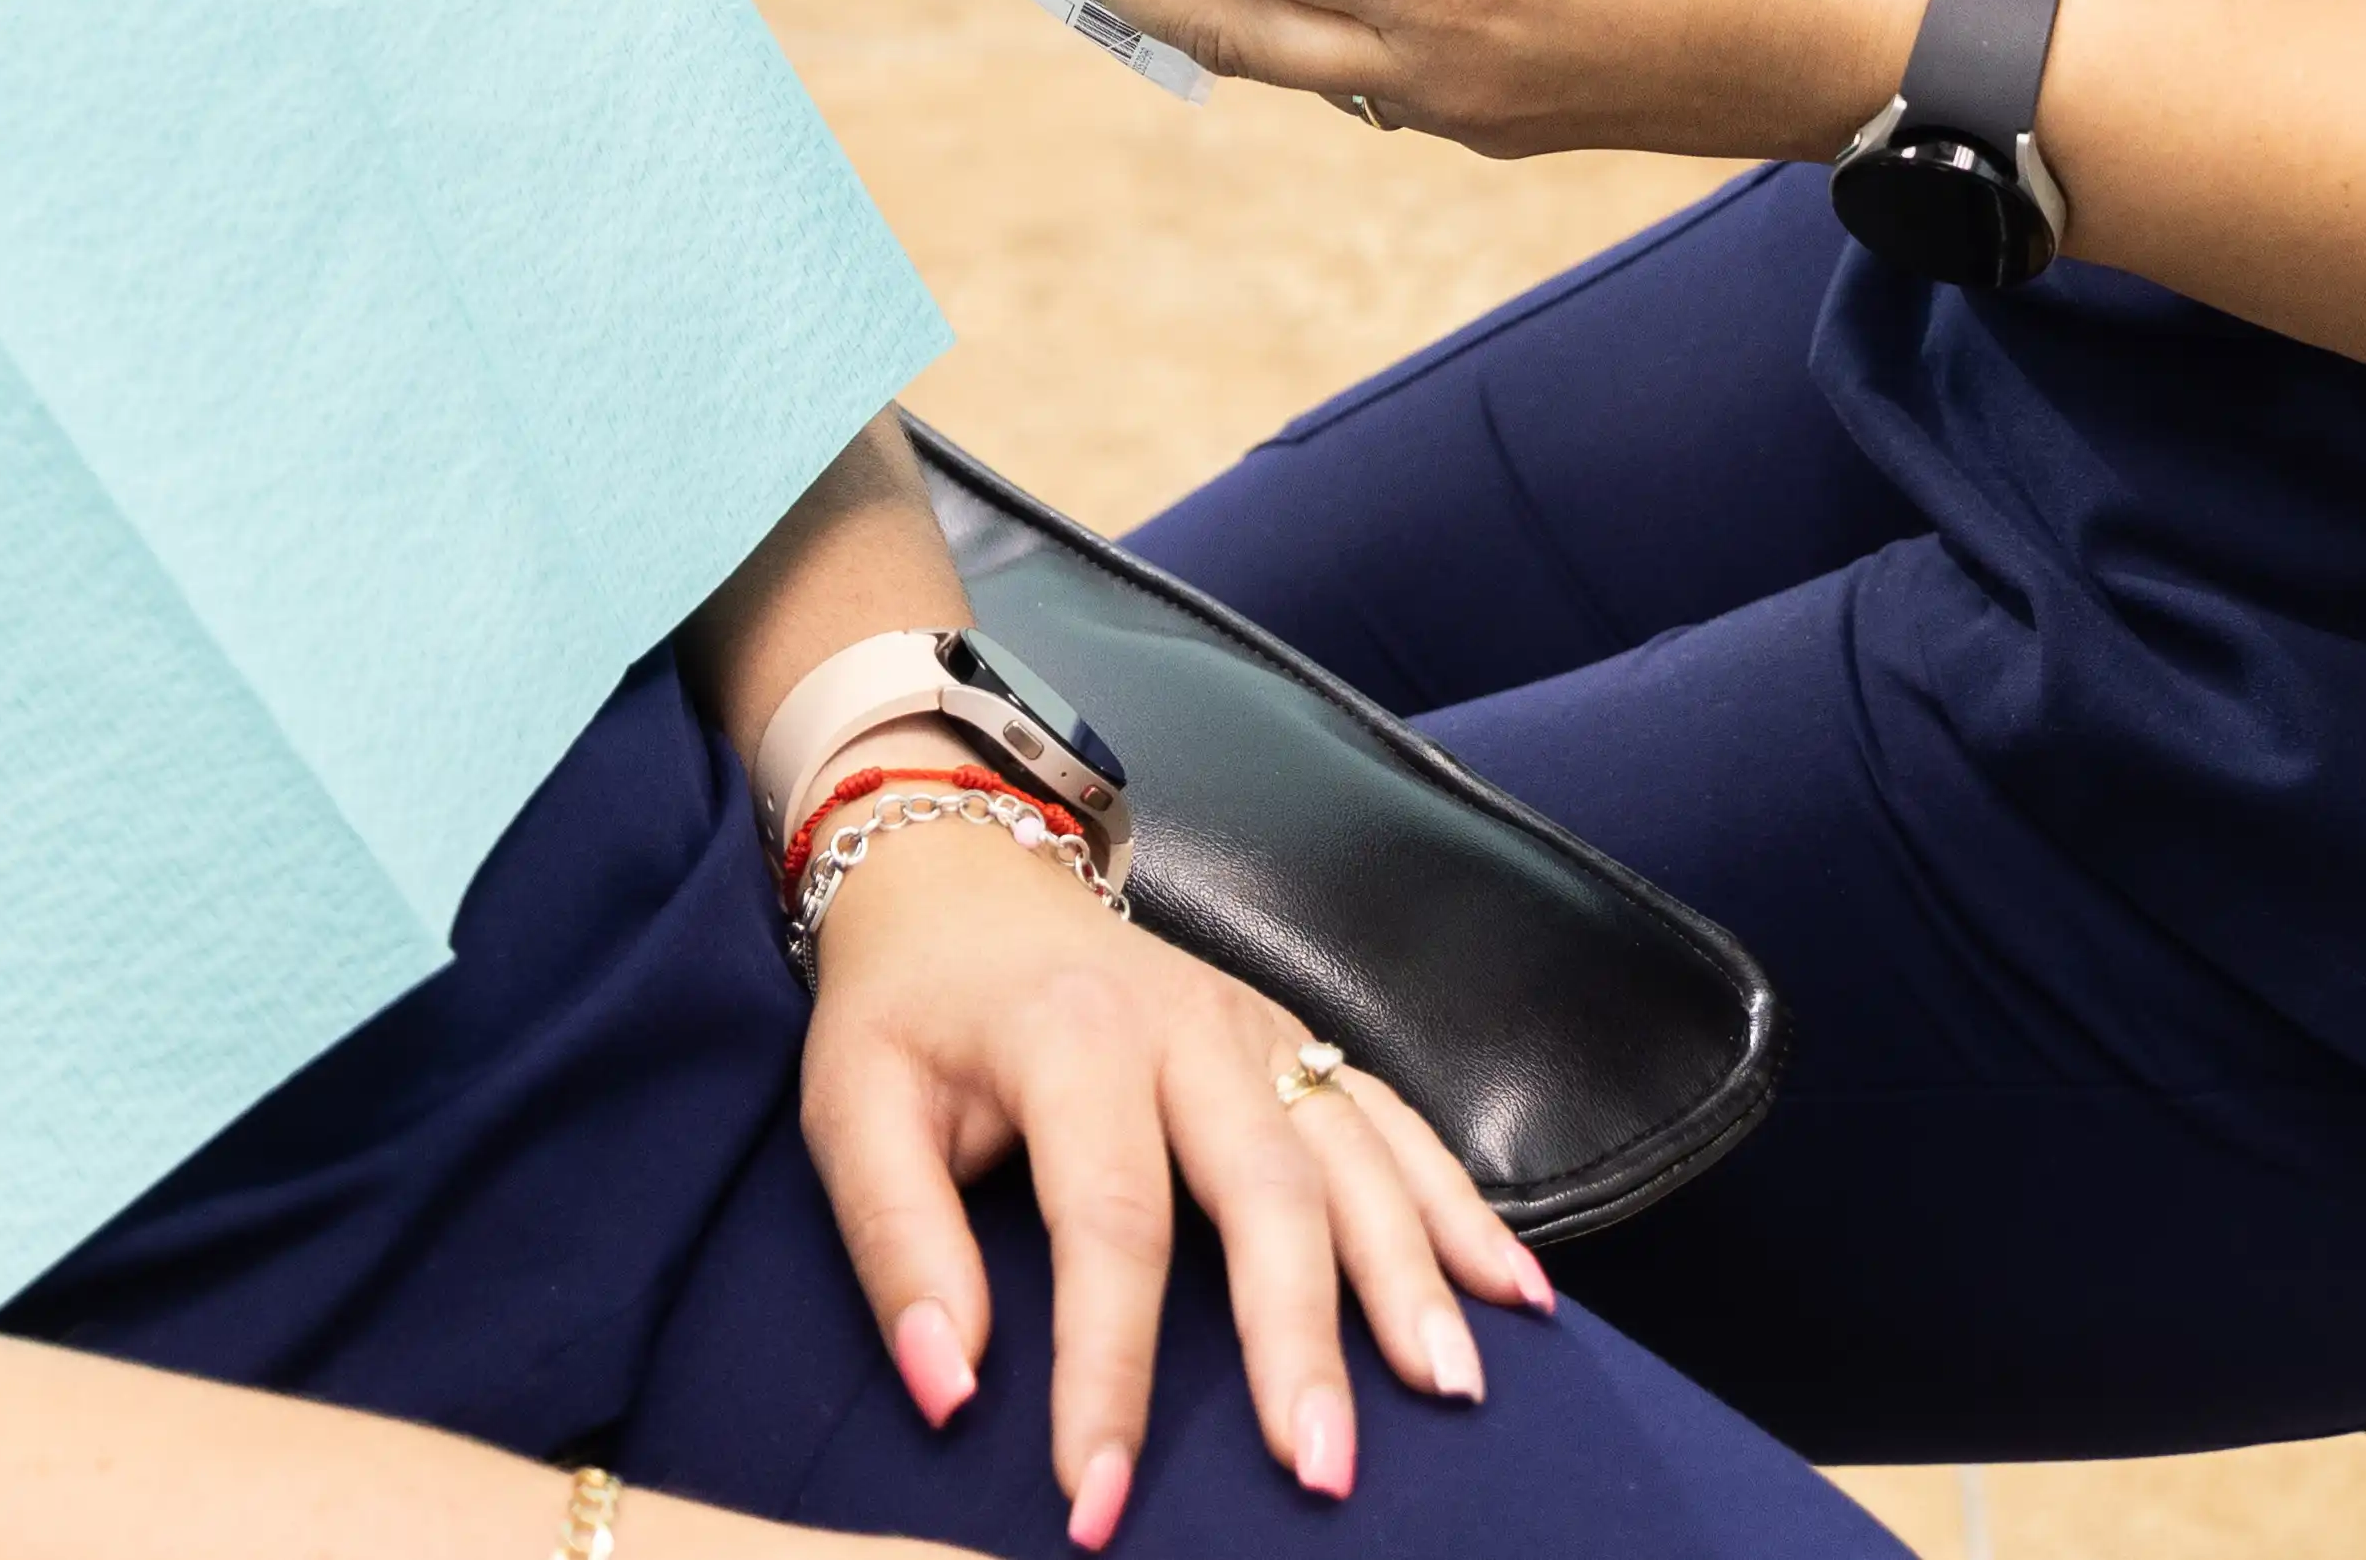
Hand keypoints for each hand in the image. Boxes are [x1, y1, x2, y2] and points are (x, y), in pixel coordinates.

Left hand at [793, 801, 1545, 1547]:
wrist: (962, 870)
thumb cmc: (906, 1009)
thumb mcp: (850, 1107)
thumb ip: (898, 1246)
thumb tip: (950, 1393)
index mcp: (1074, 1043)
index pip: (1108, 1230)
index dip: (1108, 1375)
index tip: (1096, 1499)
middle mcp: (1190, 1031)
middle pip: (1270, 1194)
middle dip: (1301, 1342)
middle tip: (1322, 1471)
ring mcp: (1260, 1030)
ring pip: (1358, 1159)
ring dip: (1413, 1278)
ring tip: (1451, 1390)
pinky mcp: (1294, 1041)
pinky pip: (1394, 1123)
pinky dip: (1461, 1207)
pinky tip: (1515, 1292)